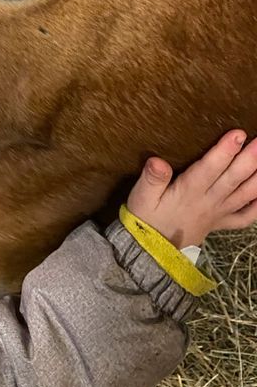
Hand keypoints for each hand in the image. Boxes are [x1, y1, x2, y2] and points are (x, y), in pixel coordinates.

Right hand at [127, 130, 256, 247]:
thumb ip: (151, 179)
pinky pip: (246, 217)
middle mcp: (208, 202)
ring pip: (245, 194)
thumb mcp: (141, 197)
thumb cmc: (145, 218)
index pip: (210, 169)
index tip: (238, 134)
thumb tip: (158, 161)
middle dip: (250, 159)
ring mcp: (218, 213)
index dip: (225, 151)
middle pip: (233, 178)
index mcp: (189, 193)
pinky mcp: (222, 223)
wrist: (151, 252)